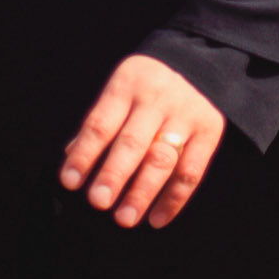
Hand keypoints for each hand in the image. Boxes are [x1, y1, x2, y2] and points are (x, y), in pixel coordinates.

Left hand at [60, 55, 223, 229]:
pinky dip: (174, 199)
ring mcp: (186, 113)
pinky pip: (191, 170)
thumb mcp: (121, 89)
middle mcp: (157, 97)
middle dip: (114, 174)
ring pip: (162, 158)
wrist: (199, 59)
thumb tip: (71, 158)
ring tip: (124, 218)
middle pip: (132, 142)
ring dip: (142, 192)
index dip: (84, 153)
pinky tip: (156, 219)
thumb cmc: (146, 85)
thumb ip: (100, 122)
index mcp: (128, 84)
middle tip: (98, 202)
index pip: (101, 123)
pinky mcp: (209, 129)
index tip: (69, 182)